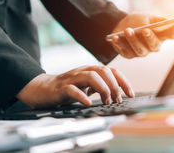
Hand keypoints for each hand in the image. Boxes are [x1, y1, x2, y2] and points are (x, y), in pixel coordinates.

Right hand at [16, 66, 133, 108]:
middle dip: (114, 86)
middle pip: (104, 71)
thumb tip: (118, 94)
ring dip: (102, 89)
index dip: (123, 81)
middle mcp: (83, 71)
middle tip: (117, 100)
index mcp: (91, 70)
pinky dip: (82, 96)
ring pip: (91, 76)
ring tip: (106, 101)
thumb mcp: (87, 86)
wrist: (43, 89)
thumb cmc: (68, 88)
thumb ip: (100, 86)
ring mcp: (72, 78)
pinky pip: (72, 89)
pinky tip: (88, 103)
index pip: (112, 71)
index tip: (130, 94)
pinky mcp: (61, 87)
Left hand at [109, 13, 173, 58]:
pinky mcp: (128, 54)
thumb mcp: (148, 17)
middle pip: (154, 45)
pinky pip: (124, 50)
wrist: (122, 24)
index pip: (172, 35)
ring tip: (128, 30)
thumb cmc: (139, 20)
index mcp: (161, 36)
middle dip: (150, 38)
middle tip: (145, 30)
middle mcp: (153, 46)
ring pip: (139, 49)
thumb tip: (168, 22)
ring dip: (133, 40)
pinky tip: (115, 37)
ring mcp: (141, 52)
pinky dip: (119, 44)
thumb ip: (157, 20)